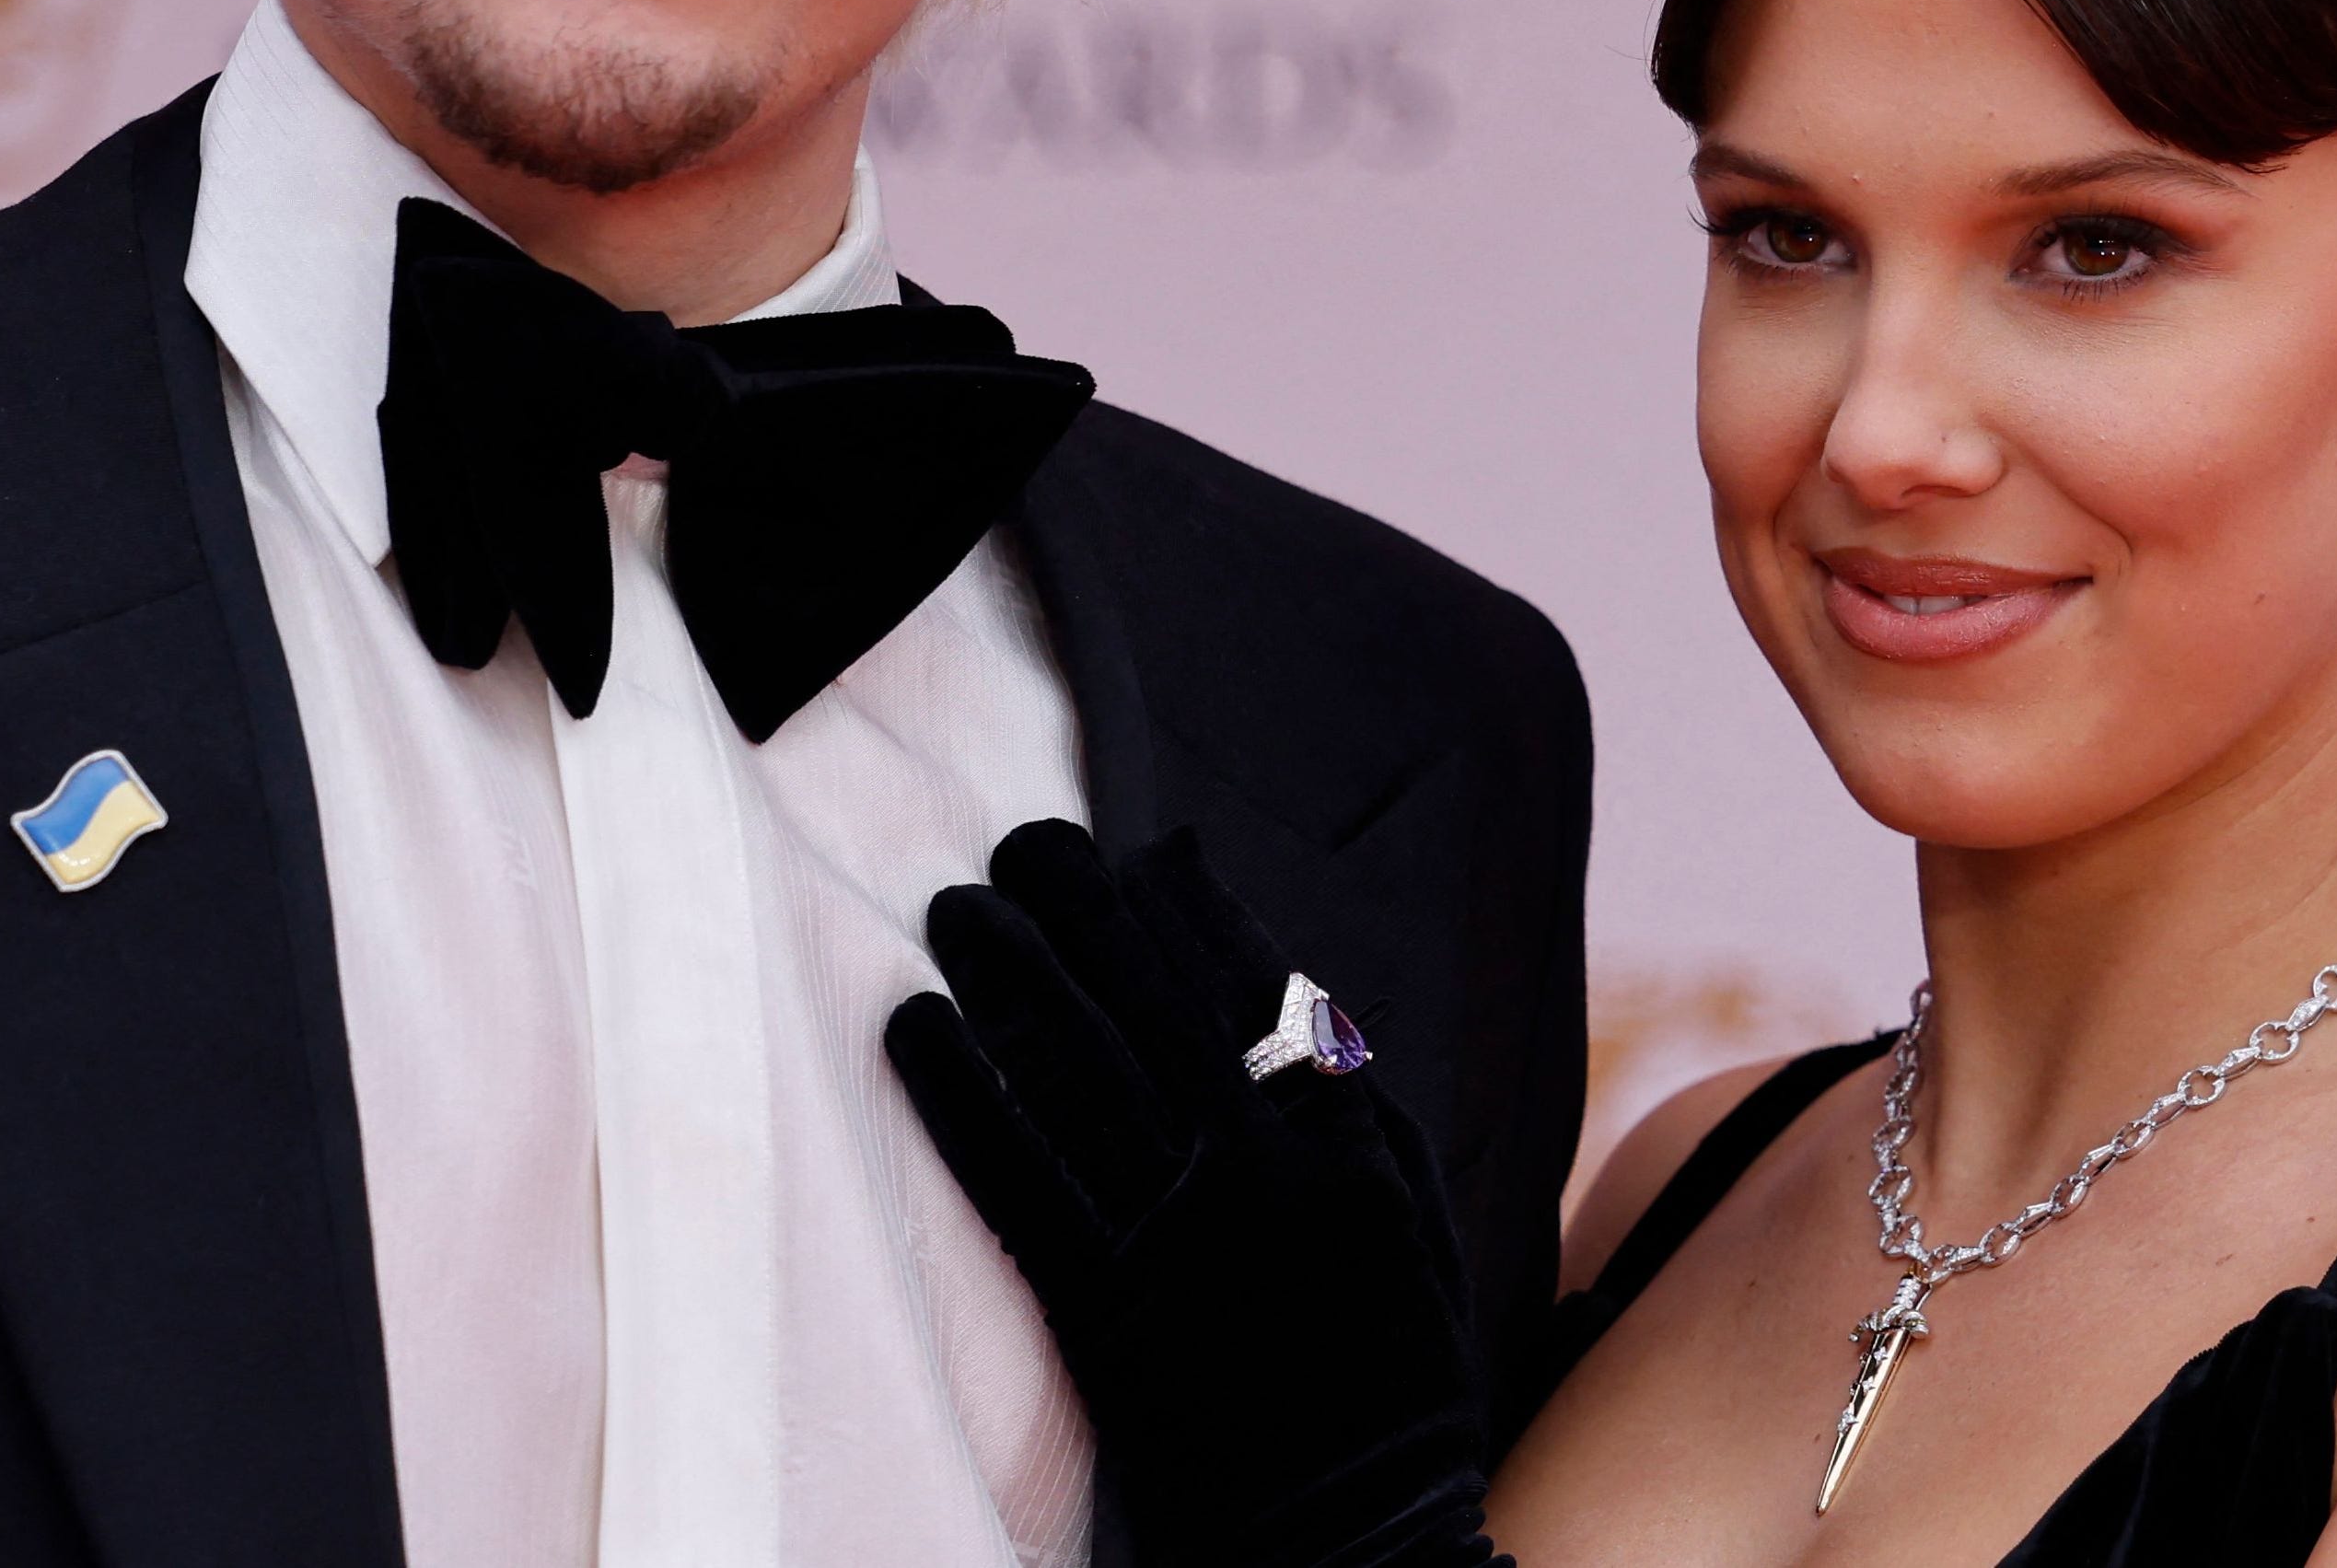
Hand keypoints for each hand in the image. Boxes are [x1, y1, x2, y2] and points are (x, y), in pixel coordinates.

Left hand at [887, 820, 1502, 1567]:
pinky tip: (915, 1026)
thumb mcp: (1421, 1231)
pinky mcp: (1106, 1317)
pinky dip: (962, 1092)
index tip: (1145, 851)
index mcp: (1350, 1151)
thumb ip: (1361, 1111)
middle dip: (1084, 906)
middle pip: (1154, 1004)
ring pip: (1079, 1070)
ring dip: (1008, 972)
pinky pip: (1019, 1180)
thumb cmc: (1395, 1384)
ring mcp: (1182, 1244)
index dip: (1192, 909)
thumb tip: (1290, 988)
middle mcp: (1265, 1176)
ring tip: (955, 905)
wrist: (1359, 1548)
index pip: (1259, 991)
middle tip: (1024, 839)